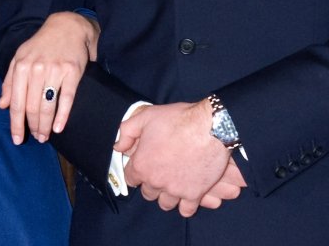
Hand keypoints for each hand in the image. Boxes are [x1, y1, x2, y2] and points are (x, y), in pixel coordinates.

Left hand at [0, 11, 98, 144]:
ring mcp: (54, 71)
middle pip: (31, 107)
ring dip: (45, 125)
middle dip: (32, 127)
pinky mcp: (72, 72)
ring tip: (45, 136)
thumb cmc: (40, 46)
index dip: (16, 123)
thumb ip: (9, 82)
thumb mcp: (19, 59)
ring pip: (47, 105)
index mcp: (20, 67)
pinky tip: (58, 128)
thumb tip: (2, 105)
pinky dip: (62, 116)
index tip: (17, 139)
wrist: (67, 27)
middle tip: (36, 138)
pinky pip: (67, 98)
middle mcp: (36, 70)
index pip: (16, 102)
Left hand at [118, 101, 229, 216]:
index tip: (143, 167)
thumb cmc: (177, 120)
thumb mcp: (145, 117)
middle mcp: (156, 181)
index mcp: (141, 165)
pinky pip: (186, 210)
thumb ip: (127, 132)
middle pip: (148, 193)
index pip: (130, 178)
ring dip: (167, 196)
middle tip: (160, 174)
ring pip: (165, 204)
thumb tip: (118, 147)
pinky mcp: (195, 194)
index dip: (136, 172)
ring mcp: (175, 190)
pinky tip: (187, 196)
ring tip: (173, 186)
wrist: (211, 128)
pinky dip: (185, 206)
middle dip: (151, 184)